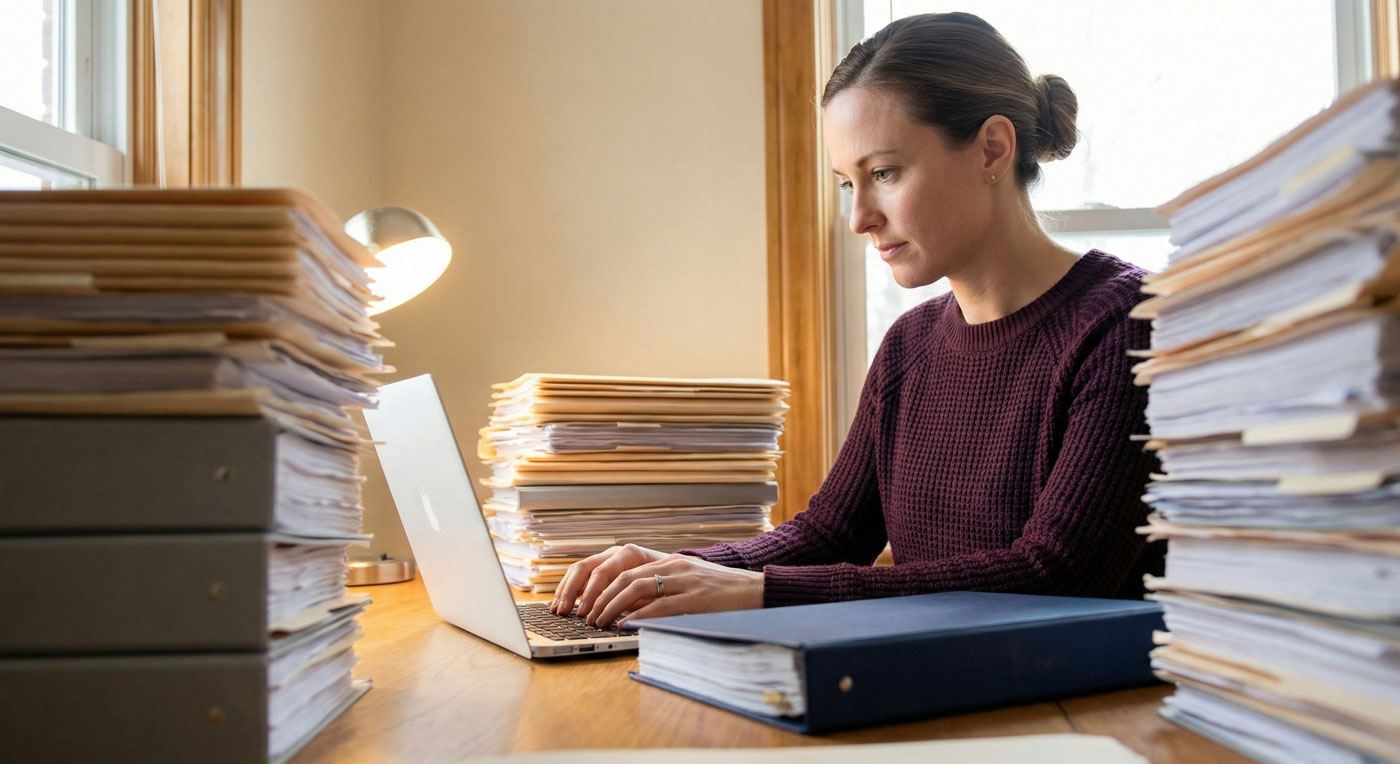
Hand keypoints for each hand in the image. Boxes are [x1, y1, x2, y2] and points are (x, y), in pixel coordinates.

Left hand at [551, 544, 763, 627]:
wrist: (756, 590)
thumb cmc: (719, 594)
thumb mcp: (685, 585)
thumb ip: (657, 592)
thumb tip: (625, 610)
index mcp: (667, 561)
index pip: (622, 569)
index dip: (597, 586)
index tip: (581, 604)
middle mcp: (672, 565)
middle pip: (623, 575)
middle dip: (598, 596)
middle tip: (583, 616)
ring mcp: (685, 579)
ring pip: (636, 587)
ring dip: (611, 606)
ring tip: (598, 622)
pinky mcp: (697, 596)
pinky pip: (661, 605)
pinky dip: (639, 615)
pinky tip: (625, 625)